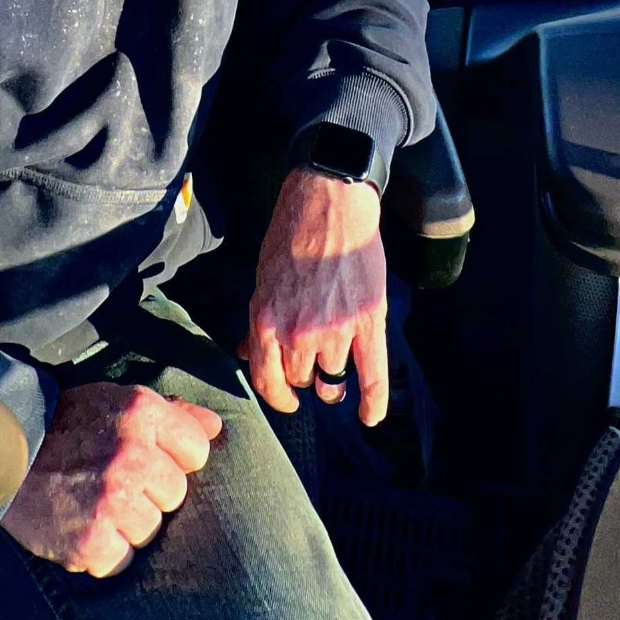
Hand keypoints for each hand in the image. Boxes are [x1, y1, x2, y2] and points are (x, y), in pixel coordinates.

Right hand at [0, 382, 223, 577]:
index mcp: (143, 414)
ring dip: (126, 524)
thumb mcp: (119, 402)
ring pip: (151, 530)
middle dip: (149, 493)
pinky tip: (80, 525)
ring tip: (93, 503)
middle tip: (112, 481)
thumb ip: (172, 414)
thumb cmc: (69, 426)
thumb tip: (216, 428)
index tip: (145, 458)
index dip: (174, 458)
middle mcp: (132, 456)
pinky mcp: (91, 542)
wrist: (5, 454)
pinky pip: (121, 559)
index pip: (196, 451)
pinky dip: (102, 551)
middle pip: (175, 494)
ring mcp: (112, 501)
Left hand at [244, 167, 388, 425]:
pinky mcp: (367, 323)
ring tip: (338, 370)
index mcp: (265, 321)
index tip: (287, 399)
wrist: (330, 203)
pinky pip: (372, 375)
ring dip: (334, 378)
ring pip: (332, 378)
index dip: (277, 393)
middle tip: (313, 361)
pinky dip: (373, 401)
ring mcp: (334, 331)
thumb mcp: (263, 278)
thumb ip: (257, 320)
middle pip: (301, 378)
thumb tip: (247, 351)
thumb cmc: (293, 234)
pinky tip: (369, 417)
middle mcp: (297, 333)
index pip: (266, 378)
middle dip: (305, 373)